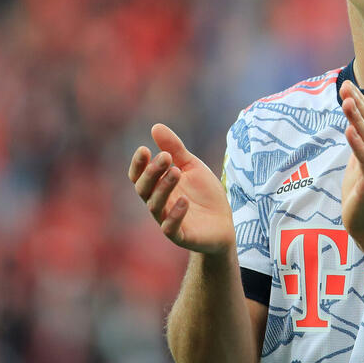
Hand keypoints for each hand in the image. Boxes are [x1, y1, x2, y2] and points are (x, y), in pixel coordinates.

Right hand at [129, 123, 234, 253]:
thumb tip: (156, 126)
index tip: (144, 149)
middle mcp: (158, 203)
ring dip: (164, 188)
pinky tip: (184, 201)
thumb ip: (175, 149)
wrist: (225, 222)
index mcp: (158, 186)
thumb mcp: (192, 166)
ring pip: (155, 206)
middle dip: (152, 173)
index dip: (138, 164)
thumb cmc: (204, 193)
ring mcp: (167, 220)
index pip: (139, 176)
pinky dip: (175, 215)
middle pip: (144, 189)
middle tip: (165, 158)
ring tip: (176, 172)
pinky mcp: (181, 236)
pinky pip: (171, 228)